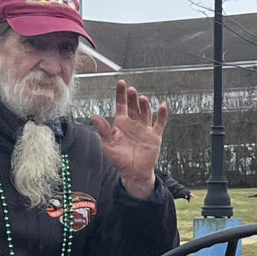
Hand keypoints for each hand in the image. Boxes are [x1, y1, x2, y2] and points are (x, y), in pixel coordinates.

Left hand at [89, 79, 167, 196]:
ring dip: (144, 105)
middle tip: (131, 91)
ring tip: (142, 99)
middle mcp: (133, 123)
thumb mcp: (108, 144)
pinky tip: (162, 106)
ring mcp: (145, 129)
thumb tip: (94, 116)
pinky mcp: (155, 136)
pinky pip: (159, 123)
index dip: (121, 94)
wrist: (133, 173)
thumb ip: (103, 130)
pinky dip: (162, 115)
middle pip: (134, 106)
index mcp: (121, 123)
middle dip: (133, 98)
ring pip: (145, 112)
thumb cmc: (118, 159)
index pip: (121, 105)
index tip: (122, 82)